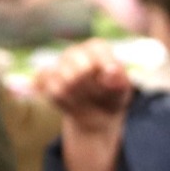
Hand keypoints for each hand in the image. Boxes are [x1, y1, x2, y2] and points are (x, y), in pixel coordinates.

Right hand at [35, 42, 134, 170]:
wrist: (96, 121)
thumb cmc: (113, 103)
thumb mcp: (122, 95)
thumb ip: (118, 82)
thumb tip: (113, 72)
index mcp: (98, 51)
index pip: (96, 49)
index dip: (101, 64)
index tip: (108, 79)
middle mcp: (76, 54)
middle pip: (73, 63)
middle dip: (85, 83)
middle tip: (94, 97)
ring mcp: (59, 67)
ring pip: (60, 78)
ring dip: (73, 95)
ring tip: (83, 104)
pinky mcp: (47, 82)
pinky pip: (47, 87)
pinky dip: (58, 98)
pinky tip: (68, 106)